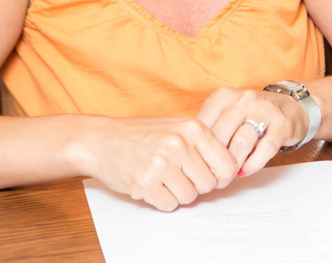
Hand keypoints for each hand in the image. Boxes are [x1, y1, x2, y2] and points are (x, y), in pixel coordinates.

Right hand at [73, 116, 236, 211]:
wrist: (101, 140)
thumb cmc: (141, 135)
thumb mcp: (177, 127)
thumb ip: (202, 144)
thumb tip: (229, 170)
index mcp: (193, 129)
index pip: (227, 164)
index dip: (222, 177)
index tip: (212, 177)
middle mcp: (180, 145)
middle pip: (209, 184)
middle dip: (198, 186)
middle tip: (181, 177)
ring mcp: (162, 164)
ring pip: (190, 196)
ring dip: (179, 193)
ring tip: (164, 178)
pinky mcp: (146, 183)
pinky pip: (169, 204)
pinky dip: (162, 200)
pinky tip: (152, 185)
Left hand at [196, 86, 308, 178]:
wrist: (290, 106)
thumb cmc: (252, 115)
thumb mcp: (227, 113)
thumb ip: (210, 129)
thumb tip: (189, 156)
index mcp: (224, 96)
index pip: (203, 126)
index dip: (199, 149)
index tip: (199, 164)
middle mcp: (244, 99)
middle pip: (221, 135)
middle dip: (215, 160)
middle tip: (213, 175)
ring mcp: (264, 109)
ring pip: (242, 141)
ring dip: (234, 163)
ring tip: (229, 174)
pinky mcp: (282, 123)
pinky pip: (265, 148)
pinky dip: (253, 164)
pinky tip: (245, 170)